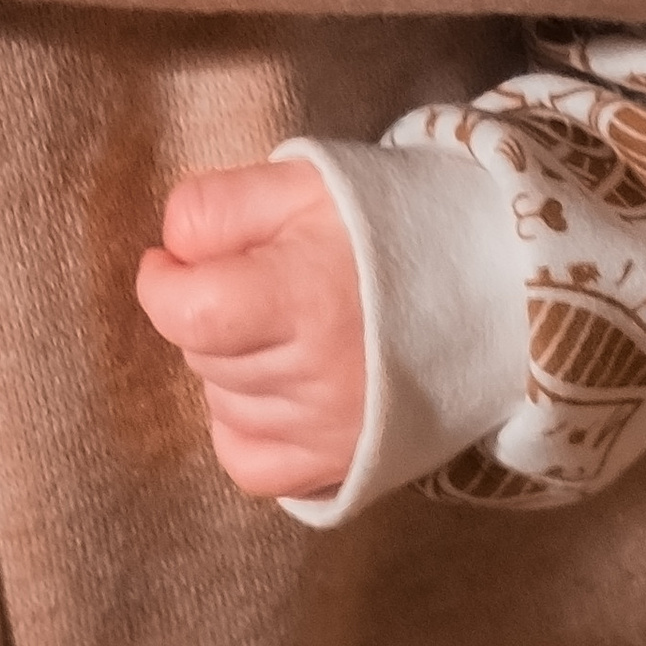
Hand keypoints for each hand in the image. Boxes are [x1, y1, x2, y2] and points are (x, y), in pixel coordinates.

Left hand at [135, 157, 365, 499]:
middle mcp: (316, 377)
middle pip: (202, 354)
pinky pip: (248, 463)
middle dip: (203, 310)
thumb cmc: (388, 222)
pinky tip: (267, 386)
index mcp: (306, 296)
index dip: (161, 284)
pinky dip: (241, 425)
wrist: (485, 284)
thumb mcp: (303, 181)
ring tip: (271, 324)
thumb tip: (169, 249)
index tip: (170, 260)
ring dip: (225, 364)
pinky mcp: (340, 464)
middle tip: (246, 277)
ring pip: (220, 403)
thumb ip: (220, 205)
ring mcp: (328, 431)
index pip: (190, 312)